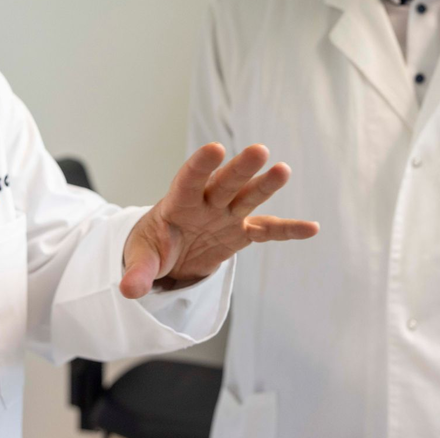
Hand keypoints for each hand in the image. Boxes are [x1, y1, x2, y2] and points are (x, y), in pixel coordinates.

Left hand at [120, 143, 318, 298]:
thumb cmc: (152, 248)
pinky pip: (267, 231)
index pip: (188, 180)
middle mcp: (206, 203)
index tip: (215, 148)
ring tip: (283, 170)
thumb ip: (138, 273)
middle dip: (241, 168)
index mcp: (178, 203)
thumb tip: (128, 291)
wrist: (166, 254)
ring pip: (248, 197)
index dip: (200, 165)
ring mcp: (226, 215)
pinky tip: (311, 228)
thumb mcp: (140, 259)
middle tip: (259, 151)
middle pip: (225, 183)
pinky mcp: (240, 232)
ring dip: (265, 185)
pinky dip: (288, 230)